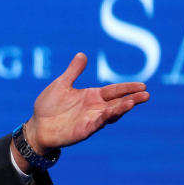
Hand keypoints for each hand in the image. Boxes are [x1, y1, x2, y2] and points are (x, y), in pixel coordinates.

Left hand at [12, 52, 149, 170]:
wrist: (37, 126)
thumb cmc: (48, 106)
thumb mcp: (61, 85)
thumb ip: (73, 72)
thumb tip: (82, 54)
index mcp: (92, 96)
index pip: (114, 91)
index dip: (127, 88)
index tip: (143, 85)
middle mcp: (95, 108)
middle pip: (118, 102)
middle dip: (132, 98)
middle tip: (146, 94)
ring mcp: (91, 120)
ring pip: (111, 114)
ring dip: (122, 108)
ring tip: (133, 102)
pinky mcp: (84, 130)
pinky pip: (96, 123)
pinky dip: (104, 118)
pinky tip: (112, 112)